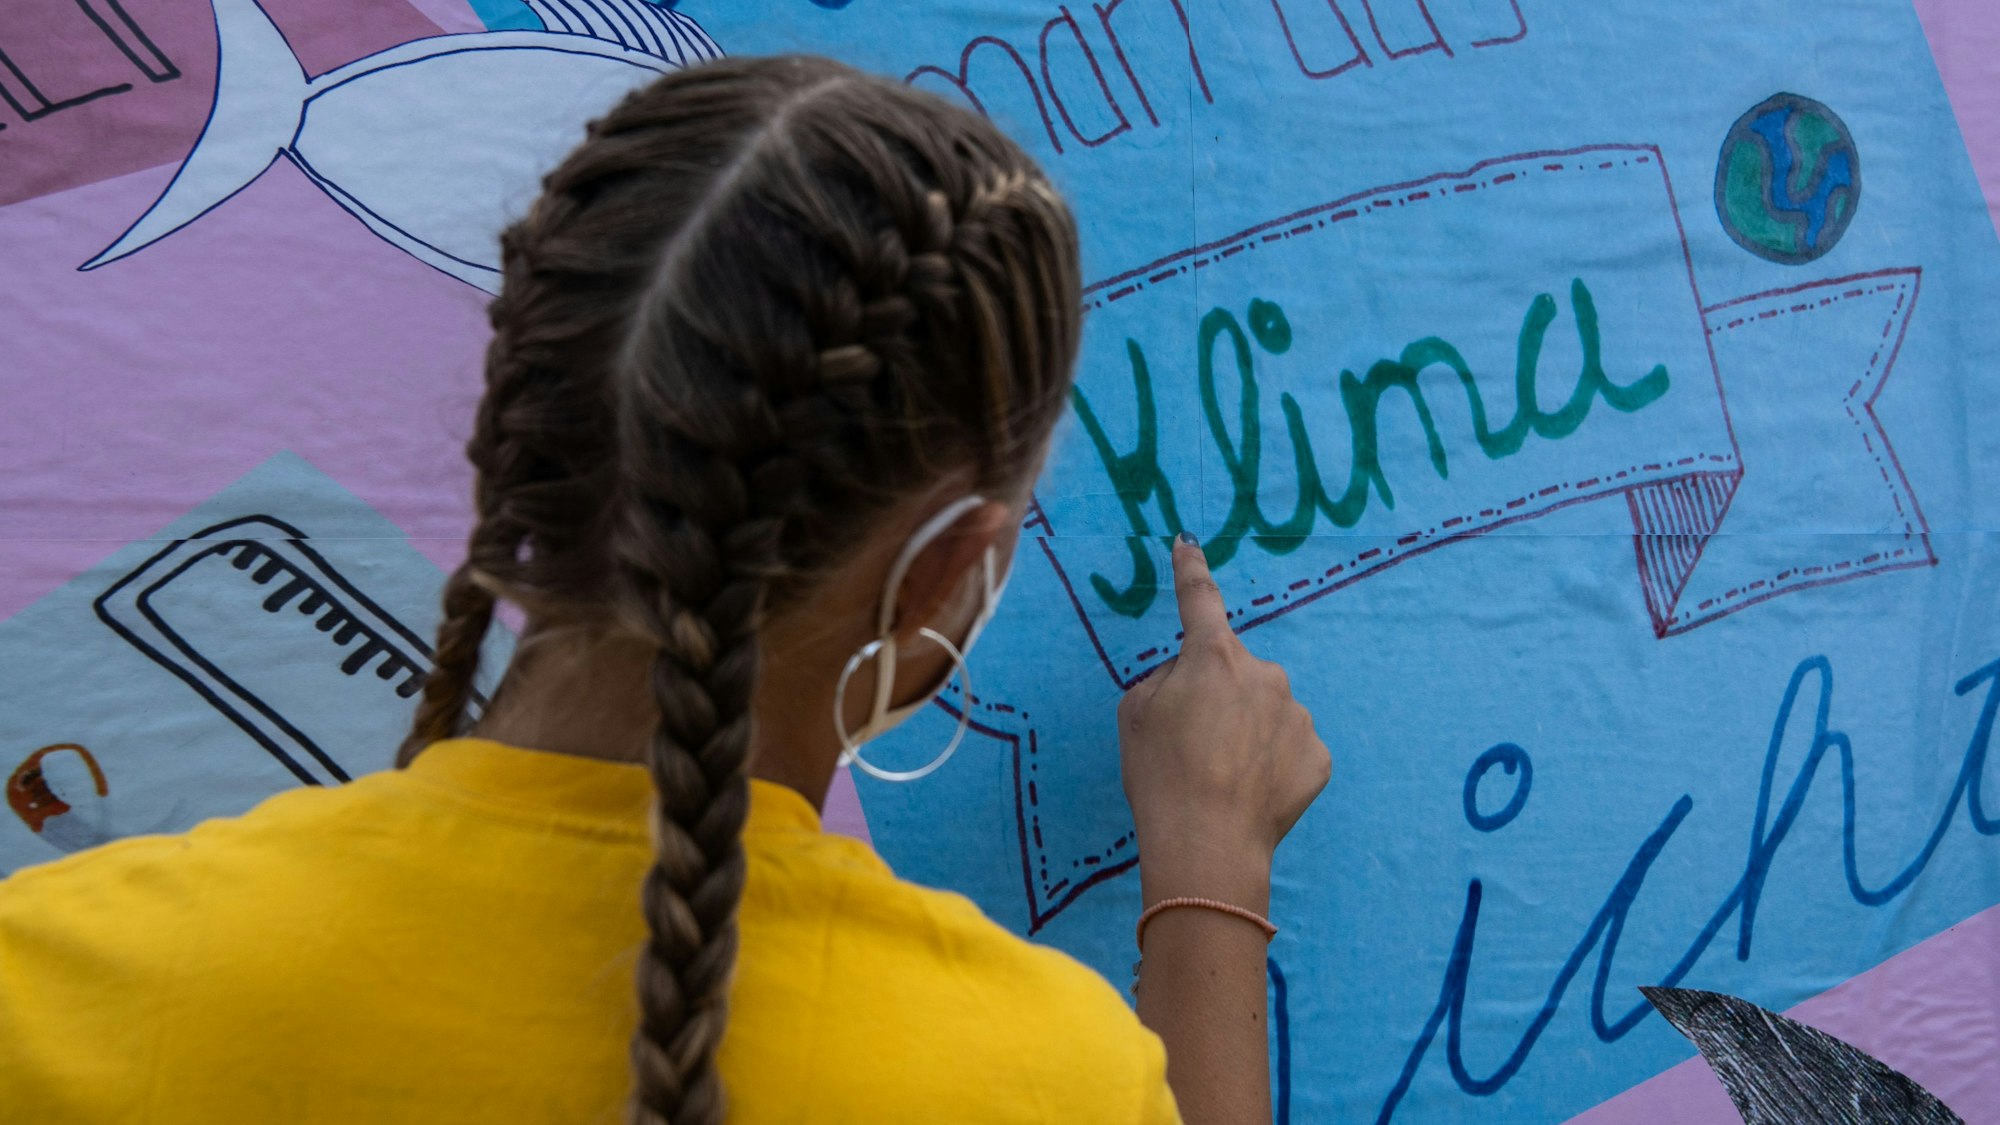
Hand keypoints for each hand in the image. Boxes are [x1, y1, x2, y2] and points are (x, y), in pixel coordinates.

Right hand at [1118, 534, 1331, 907]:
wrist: (1208, 844)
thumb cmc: (1160, 775)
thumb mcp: (1135, 715)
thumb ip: (1164, 680)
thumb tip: (1188, 678)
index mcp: (1213, 657)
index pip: (1199, 600)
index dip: (1190, 569)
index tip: (1188, 543)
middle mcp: (1264, 674)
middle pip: (1235, 672)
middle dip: (1218, 695)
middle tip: (1192, 742)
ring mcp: (1297, 715)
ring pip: (1267, 710)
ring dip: (1248, 731)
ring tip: (1221, 776)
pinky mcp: (1317, 756)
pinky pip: (1289, 747)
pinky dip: (1272, 763)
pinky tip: (1249, 791)